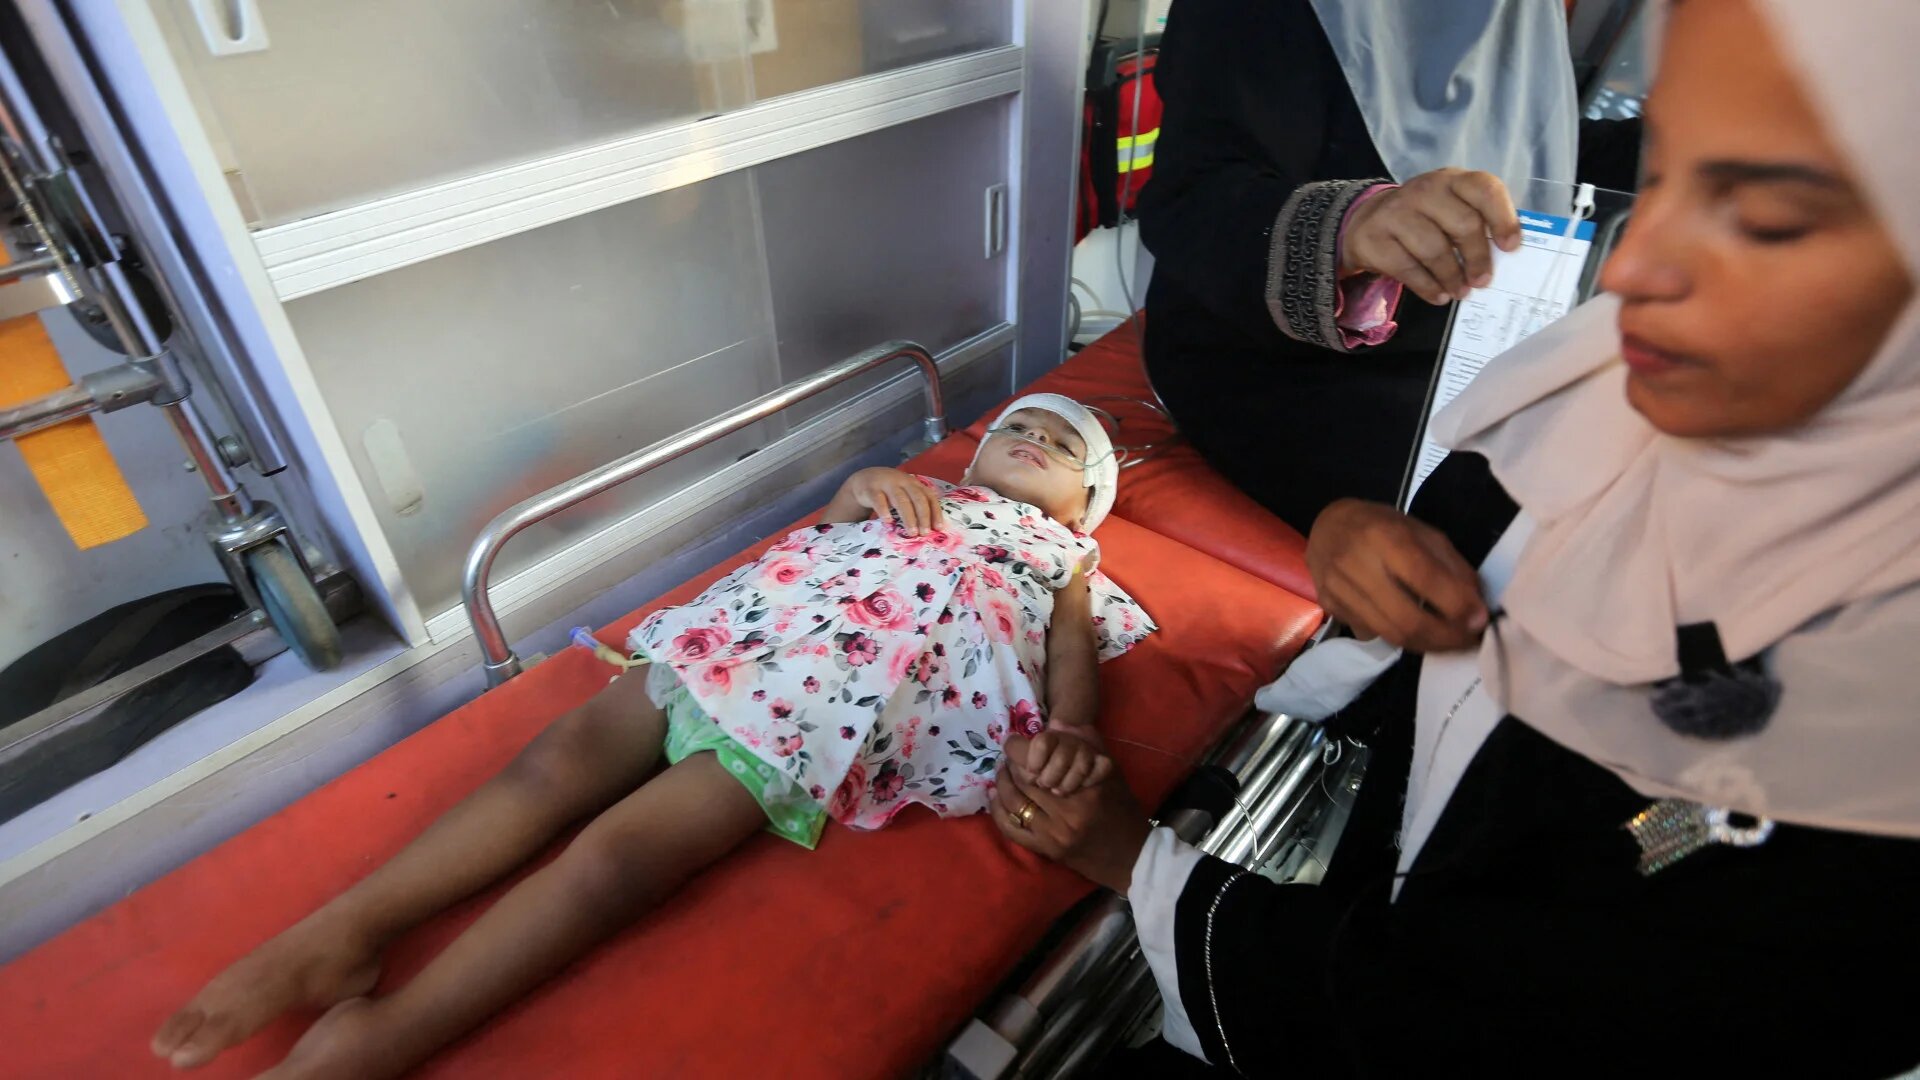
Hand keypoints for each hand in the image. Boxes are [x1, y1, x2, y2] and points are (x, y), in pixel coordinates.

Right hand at [843, 468, 943, 535]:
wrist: (864, 480)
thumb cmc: (889, 492)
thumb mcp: (904, 494)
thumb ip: (915, 506)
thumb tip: (930, 531)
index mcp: (914, 484)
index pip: (929, 497)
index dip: (935, 512)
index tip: (939, 528)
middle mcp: (903, 482)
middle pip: (917, 498)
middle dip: (923, 516)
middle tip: (925, 533)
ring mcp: (887, 484)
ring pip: (900, 500)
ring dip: (908, 517)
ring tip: (912, 532)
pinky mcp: (871, 489)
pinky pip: (879, 500)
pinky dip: (884, 511)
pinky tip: (888, 522)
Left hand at [992, 737, 1151, 892]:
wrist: (1131, 856)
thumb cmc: (1122, 810)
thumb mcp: (1111, 773)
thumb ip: (1089, 747)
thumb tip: (1058, 723)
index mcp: (1084, 790)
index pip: (1038, 763)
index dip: (1020, 750)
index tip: (1014, 742)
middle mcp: (1066, 812)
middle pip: (1023, 781)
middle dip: (1010, 765)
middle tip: (1008, 757)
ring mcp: (1053, 834)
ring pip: (1014, 804)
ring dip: (1002, 785)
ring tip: (1002, 773)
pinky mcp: (1045, 850)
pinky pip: (1012, 829)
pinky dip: (999, 812)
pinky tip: (997, 798)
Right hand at [1307, 499, 1487, 652]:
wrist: (1328, 526)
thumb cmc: (1383, 526)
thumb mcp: (1423, 532)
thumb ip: (1451, 567)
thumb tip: (1476, 608)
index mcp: (1384, 536)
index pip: (1424, 578)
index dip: (1456, 604)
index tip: (1481, 620)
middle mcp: (1356, 564)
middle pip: (1406, 619)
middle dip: (1445, 638)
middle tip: (1469, 641)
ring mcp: (1338, 589)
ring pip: (1390, 635)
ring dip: (1428, 645)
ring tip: (1450, 642)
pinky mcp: (1329, 607)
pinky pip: (1373, 634)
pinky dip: (1402, 639)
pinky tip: (1418, 633)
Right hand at [1339, 168, 1521, 305]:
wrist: (1369, 221)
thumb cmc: (1426, 219)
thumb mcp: (1451, 210)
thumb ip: (1478, 223)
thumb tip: (1506, 256)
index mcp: (1453, 180)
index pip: (1485, 190)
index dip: (1503, 218)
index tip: (1511, 246)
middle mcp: (1425, 190)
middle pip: (1463, 224)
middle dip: (1477, 258)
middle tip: (1482, 281)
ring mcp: (1396, 212)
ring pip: (1435, 250)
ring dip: (1452, 277)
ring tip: (1461, 292)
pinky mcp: (1375, 238)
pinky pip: (1408, 268)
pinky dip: (1428, 287)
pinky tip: (1439, 295)